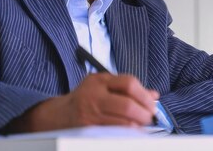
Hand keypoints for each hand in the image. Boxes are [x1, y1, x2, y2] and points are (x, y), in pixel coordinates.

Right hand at [5, 73, 158, 132]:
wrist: (58, 115)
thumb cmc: (86, 97)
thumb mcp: (104, 85)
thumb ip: (127, 88)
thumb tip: (154, 95)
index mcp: (99, 81)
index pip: (129, 83)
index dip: (145, 95)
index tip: (152, 103)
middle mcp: (93, 96)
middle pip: (128, 105)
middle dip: (144, 113)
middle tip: (150, 116)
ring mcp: (90, 114)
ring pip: (123, 122)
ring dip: (138, 125)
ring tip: (142, 124)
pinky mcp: (87, 130)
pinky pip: (114, 133)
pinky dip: (127, 133)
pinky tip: (131, 131)